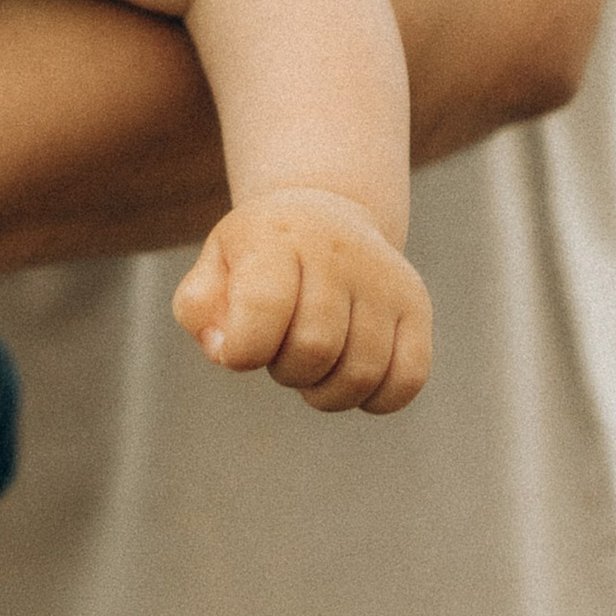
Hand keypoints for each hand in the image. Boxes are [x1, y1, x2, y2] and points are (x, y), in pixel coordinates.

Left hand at [171, 190, 432, 415]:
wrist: (323, 216)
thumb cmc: (259, 256)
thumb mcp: (214, 265)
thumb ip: (199, 309)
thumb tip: (226, 350)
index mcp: (279, 238)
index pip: (263, 309)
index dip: (243, 351)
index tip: (237, 351)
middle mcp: (338, 253)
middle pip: (315, 348)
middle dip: (286, 371)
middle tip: (280, 354)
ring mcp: (384, 280)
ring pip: (361, 372)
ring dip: (325, 392)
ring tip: (312, 367)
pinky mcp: (416, 306)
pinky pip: (408, 379)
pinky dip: (375, 400)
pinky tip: (349, 380)